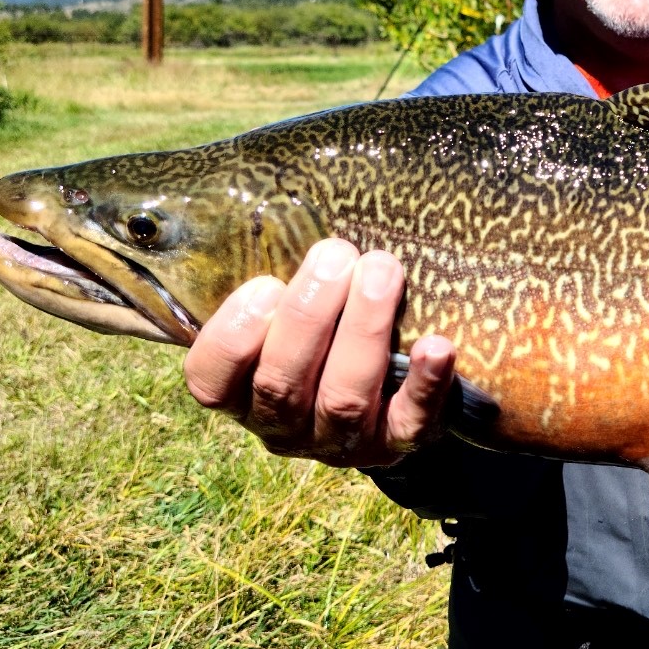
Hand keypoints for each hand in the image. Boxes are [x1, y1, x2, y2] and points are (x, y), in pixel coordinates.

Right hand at [183, 238, 454, 467]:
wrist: (390, 384)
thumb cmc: (321, 322)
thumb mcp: (282, 305)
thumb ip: (268, 278)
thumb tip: (255, 206)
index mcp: (242, 393)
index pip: (211, 382)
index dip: (233, 336)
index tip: (266, 284)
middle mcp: (285, 427)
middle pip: (282, 383)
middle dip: (309, 314)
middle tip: (337, 254)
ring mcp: (342, 442)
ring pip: (343, 398)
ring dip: (364, 329)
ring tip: (381, 270)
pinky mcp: (399, 442)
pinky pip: (411, 422)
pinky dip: (425, 385)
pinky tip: (437, 347)